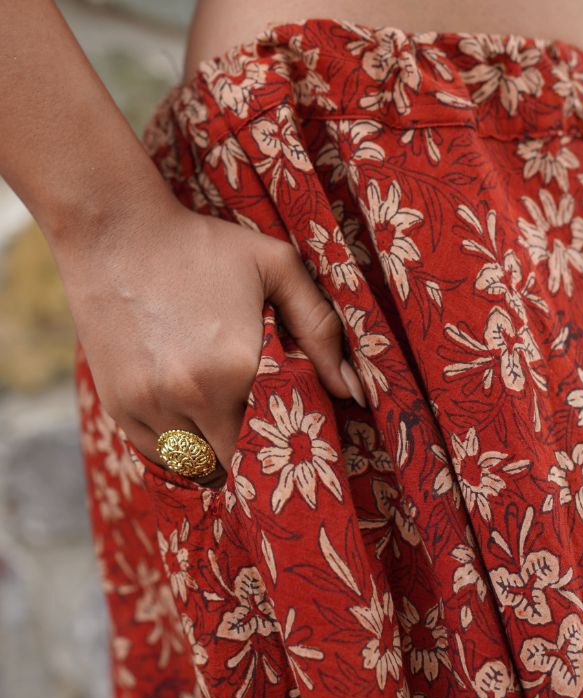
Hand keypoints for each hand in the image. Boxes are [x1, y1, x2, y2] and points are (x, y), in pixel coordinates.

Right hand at [58, 200, 364, 482]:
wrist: (115, 233)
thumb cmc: (203, 246)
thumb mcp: (276, 266)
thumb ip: (320, 328)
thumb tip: (352, 392)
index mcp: (239, 365)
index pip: (278, 435)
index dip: (289, 436)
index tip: (292, 428)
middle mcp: (193, 395)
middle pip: (237, 460)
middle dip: (254, 451)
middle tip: (261, 428)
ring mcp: (151, 405)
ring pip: (198, 464)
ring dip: (217, 452)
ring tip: (226, 420)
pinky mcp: (120, 407)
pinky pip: (162, 455)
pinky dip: (181, 448)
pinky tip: (191, 416)